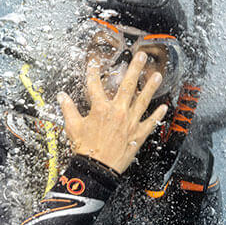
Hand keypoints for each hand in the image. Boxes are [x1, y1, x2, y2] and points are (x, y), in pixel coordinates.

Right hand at [57, 51, 167, 173]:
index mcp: (100, 108)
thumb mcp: (73, 127)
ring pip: (142, 100)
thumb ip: (68, 109)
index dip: (92, 72)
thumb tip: (62, 97)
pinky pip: (150, 122)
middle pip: (127, 85)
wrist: (97, 168)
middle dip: (134, 69)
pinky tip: (163, 107)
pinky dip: (157, 115)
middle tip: (141, 56)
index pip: (95, 85)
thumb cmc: (85, 149)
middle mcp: (117, 112)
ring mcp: (130, 122)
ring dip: (150, 86)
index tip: (94, 63)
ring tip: (158, 75)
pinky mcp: (138, 134)